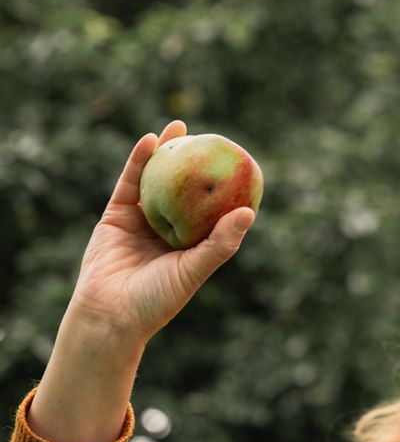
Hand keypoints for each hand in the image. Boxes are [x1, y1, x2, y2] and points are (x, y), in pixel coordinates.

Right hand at [67, 120, 255, 345]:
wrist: (108, 316)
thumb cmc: (157, 300)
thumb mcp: (194, 270)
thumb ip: (220, 242)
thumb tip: (248, 211)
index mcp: (190, 243)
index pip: (209, 209)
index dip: (221, 185)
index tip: (236, 161)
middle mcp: (167, 229)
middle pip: (183, 188)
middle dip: (195, 162)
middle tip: (211, 136)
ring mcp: (141, 220)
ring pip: (156, 180)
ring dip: (166, 152)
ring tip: (181, 126)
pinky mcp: (117, 215)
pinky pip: (130, 182)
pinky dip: (139, 160)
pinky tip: (152, 140)